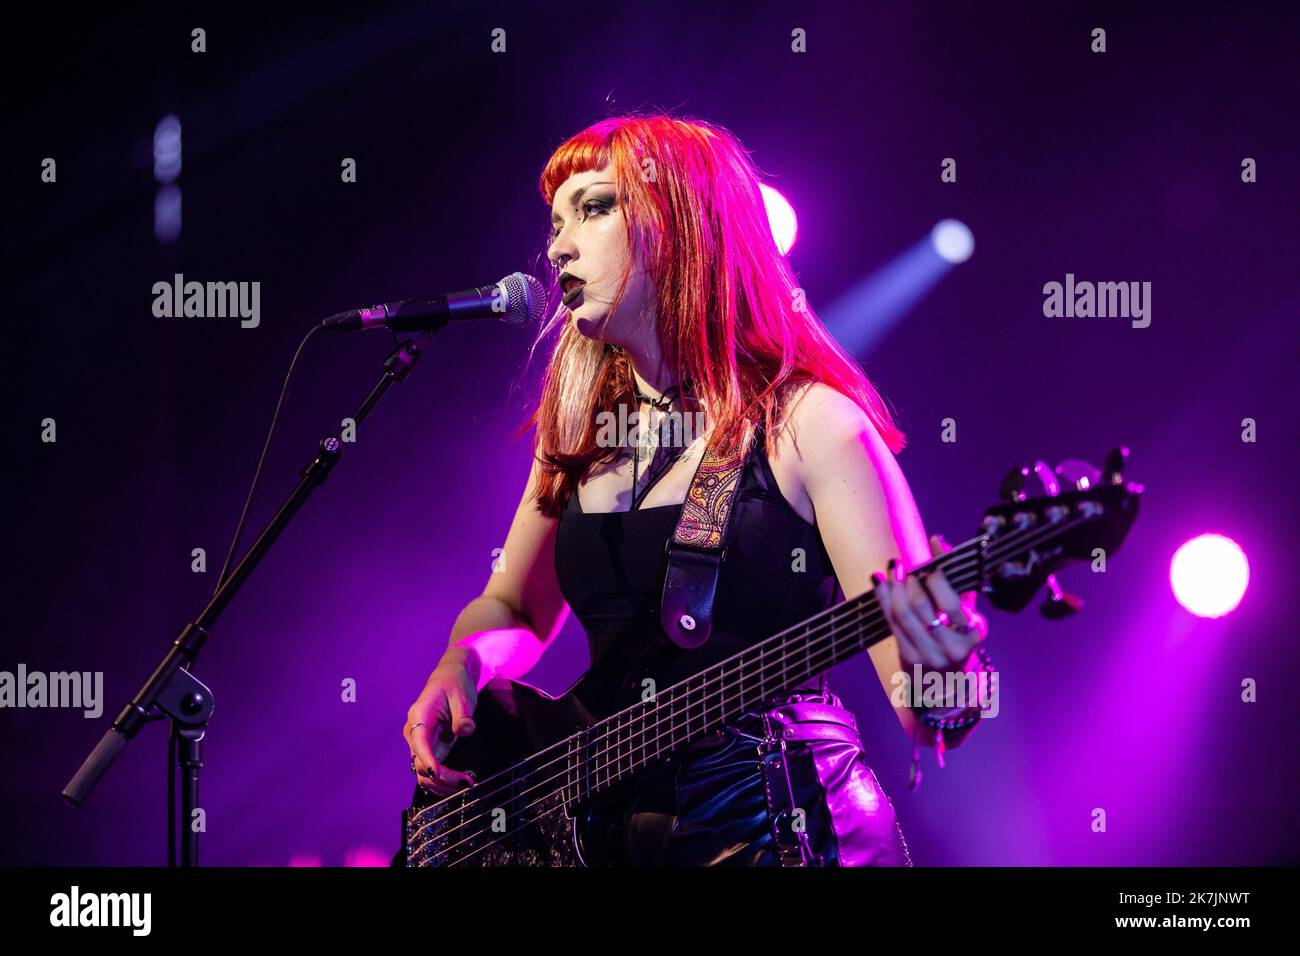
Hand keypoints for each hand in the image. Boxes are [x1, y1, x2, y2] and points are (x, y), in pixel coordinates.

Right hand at [403, 647, 479, 796]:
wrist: (450, 679)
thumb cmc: (455, 684)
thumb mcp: (462, 695)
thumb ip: (462, 714)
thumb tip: (464, 730)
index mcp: (419, 715)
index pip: (419, 741)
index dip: (426, 759)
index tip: (437, 774)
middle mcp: (414, 732)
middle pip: (420, 763)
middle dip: (442, 778)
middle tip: (468, 782)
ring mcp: (419, 744)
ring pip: (423, 773)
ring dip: (442, 784)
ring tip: (467, 784)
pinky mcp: (428, 750)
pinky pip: (430, 771)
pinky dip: (442, 781)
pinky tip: (460, 783)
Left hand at [873, 534, 987, 708]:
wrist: (947, 689)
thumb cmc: (957, 644)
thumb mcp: (968, 620)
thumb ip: (960, 586)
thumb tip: (942, 545)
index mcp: (971, 634)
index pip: (951, 598)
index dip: (940, 569)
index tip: (933, 543)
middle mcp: (951, 646)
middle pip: (923, 604)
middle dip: (912, 578)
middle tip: (906, 564)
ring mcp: (928, 654)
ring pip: (904, 613)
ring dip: (894, 586)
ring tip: (893, 568)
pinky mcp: (908, 657)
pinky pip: (891, 623)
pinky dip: (882, 598)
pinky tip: (878, 580)